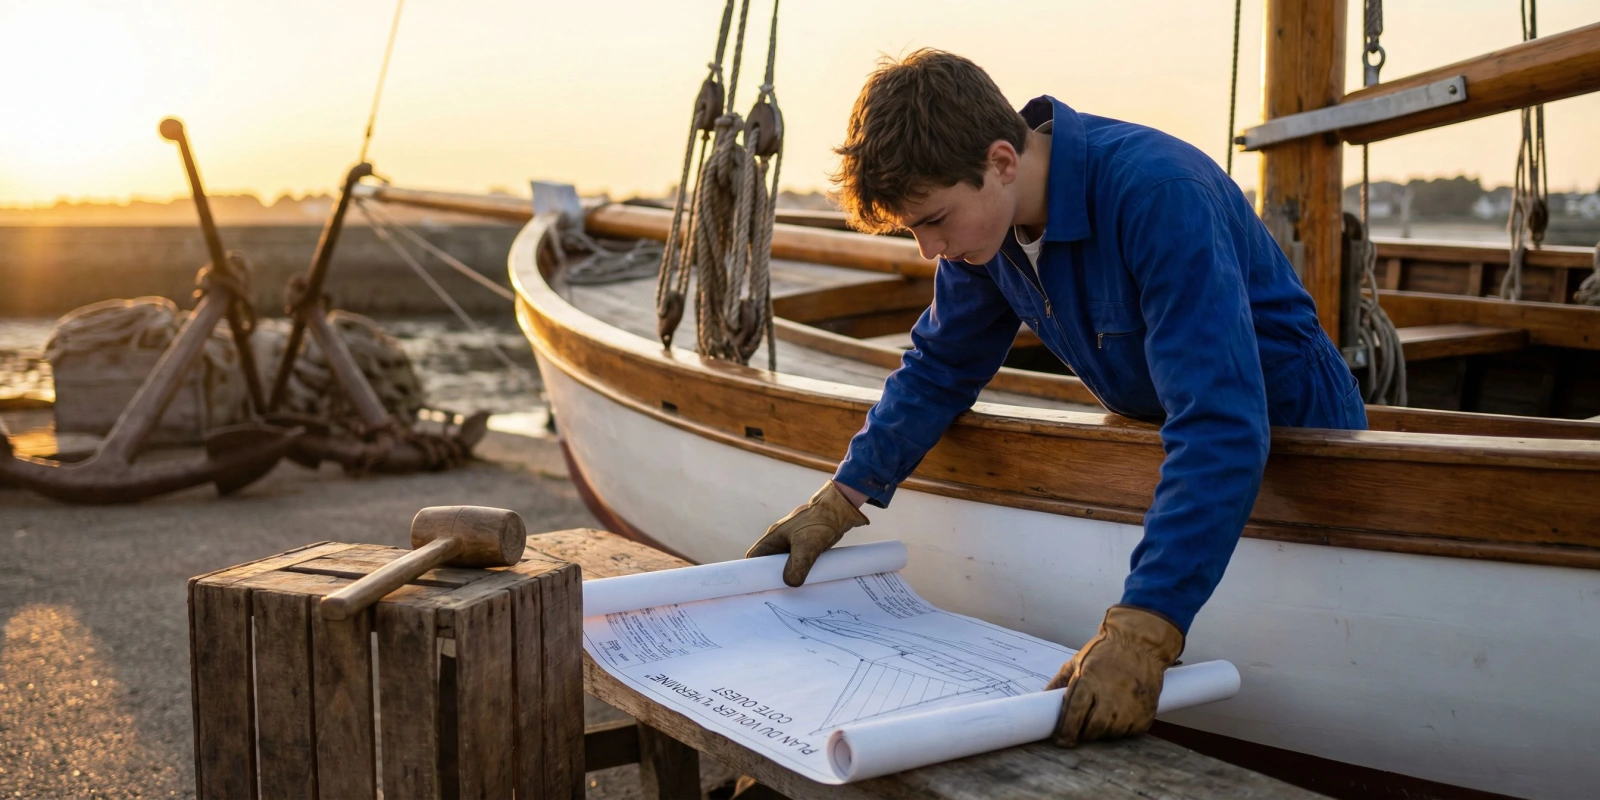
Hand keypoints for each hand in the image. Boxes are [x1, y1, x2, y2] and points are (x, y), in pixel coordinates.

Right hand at [745, 481, 869, 585]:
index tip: (759, 586)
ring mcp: (793, 545)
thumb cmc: (819, 523)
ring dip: (788, 576)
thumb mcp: (807, 545)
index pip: (755, 557)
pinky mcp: (805, 548)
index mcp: (773, 538)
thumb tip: (790, 583)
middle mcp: (780, 542)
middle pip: (769, 564)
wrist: (839, 511)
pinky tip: (807, 582)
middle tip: (779, 593)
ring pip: (784, 565)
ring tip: (793, 592)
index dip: (753, 571)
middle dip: (772, 578)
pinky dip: (800, 573)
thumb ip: (798, 565)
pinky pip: (798, 564)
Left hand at [1047, 605, 1184, 746]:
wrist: (1140, 644)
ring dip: (1102, 731)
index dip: (1065, 733)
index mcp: (1088, 683)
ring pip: (1110, 733)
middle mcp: (1109, 697)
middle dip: (1083, 733)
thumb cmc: (1106, 652)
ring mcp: (1130, 707)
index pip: (1073, 716)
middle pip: (1092, 729)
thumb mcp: (1077, 661)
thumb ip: (1059, 681)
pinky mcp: (1145, 714)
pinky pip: (1128, 733)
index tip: (1060, 740)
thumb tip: (1042, 698)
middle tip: (1080, 729)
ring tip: (1101, 717)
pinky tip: (1118, 715)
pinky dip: (1121, 729)